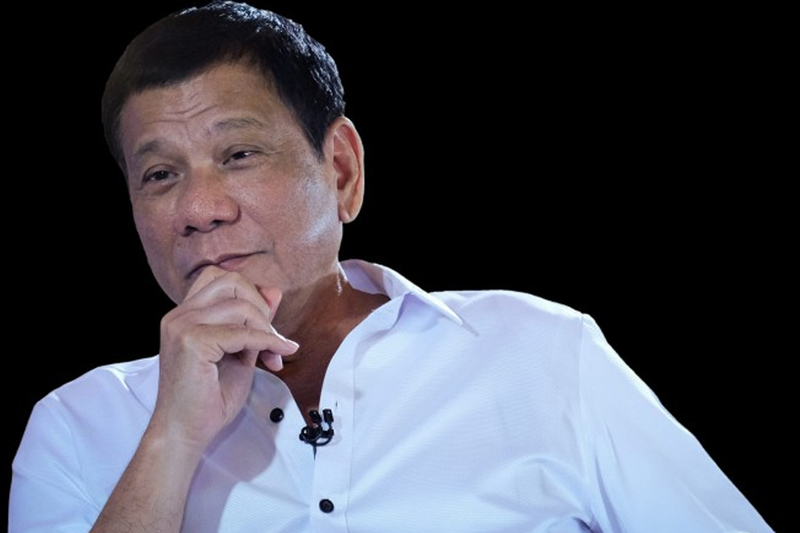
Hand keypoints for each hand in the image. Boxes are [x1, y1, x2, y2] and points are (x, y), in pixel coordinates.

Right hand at [149, 265, 298, 452]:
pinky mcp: (191, 342)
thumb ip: (253, 322)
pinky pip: (242, 332)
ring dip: (265, 328)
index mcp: (185, 314)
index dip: (252, 295)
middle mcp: (179, 315)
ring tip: (272, 354)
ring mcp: (182, 326)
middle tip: (272, 338)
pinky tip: (276, 356)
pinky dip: (266, 342)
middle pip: (231, 280)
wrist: (184, 433)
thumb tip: (274, 291)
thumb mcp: (239, 351)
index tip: (268, 326)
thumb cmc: (208, 398)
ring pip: (240, 304)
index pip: (221, 278)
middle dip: (260, 306)